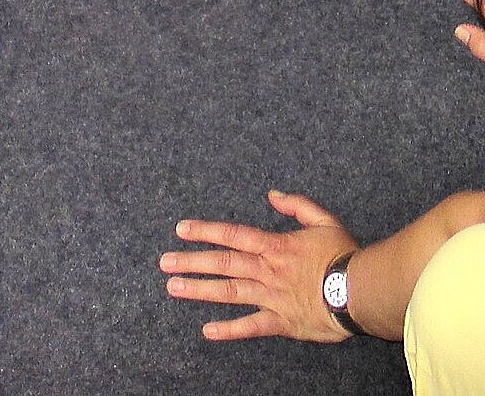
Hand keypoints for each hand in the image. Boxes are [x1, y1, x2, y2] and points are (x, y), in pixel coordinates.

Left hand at [160, 190, 357, 342]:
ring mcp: (272, 297)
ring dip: (199, 290)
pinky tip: (207, 331)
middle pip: (222, 263)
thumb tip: (272, 195)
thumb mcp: (323, 220)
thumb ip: (297, 205)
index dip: (204, 231)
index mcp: (274, 246)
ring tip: (173, 288)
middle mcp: (266, 270)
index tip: (180, 230)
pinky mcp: (282, 322)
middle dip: (191, 261)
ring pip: (229, 292)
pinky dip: (229, 330)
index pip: (231, 235)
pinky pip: (251, 326)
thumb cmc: (345, 256)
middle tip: (163, 262)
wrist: (363, 292)